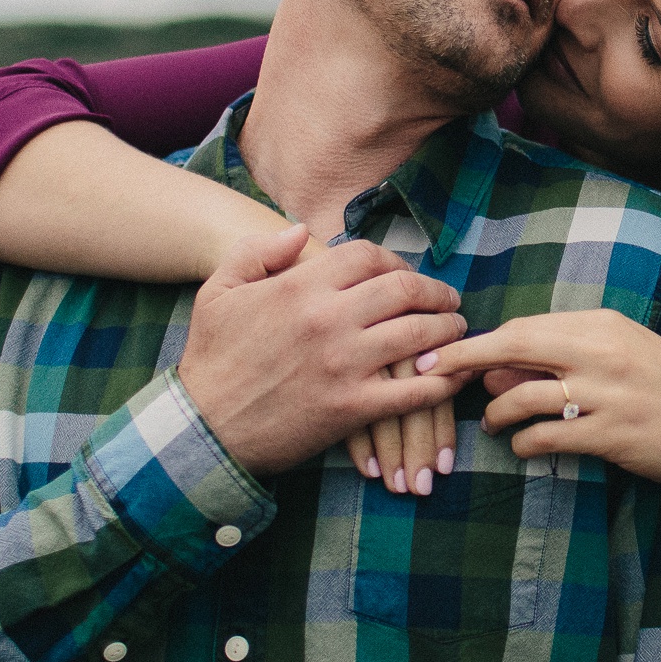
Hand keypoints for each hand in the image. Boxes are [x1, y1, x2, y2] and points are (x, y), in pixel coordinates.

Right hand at [176, 226, 467, 475]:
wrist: (203, 430)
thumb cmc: (211, 360)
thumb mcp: (219, 292)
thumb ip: (258, 252)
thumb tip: (302, 231)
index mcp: (300, 287)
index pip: (367, 257)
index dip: (395, 262)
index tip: (406, 275)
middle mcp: (328, 320)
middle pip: (403, 290)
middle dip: (435, 292)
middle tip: (449, 300)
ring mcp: (345, 364)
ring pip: (418, 335)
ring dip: (448, 331)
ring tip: (457, 331)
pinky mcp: (354, 407)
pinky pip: (414, 390)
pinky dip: (443, 381)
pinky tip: (454, 376)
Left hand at [417, 310, 660, 493]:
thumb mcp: (615, 358)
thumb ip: (558, 357)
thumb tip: (494, 368)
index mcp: (603, 325)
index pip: (525, 326)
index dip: (480, 340)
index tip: (444, 351)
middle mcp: (603, 352)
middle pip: (516, 345)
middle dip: (464, 358)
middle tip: (427, 373)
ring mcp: (608, 394)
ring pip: (525, 396)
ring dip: (496, 412)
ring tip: (490, 424)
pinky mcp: (612, 435)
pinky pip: (548, 437)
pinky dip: (526, 443)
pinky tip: (523, 446)